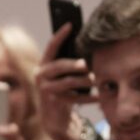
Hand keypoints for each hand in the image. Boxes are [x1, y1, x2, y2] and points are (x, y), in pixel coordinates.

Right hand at [38, 23, 97, 139]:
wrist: (53, 115)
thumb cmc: (62, 89)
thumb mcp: (62, 75)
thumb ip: (69, 62)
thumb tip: (87, 45)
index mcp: (44, 64)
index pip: (51, 47)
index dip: (60, 36)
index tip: (70, 24)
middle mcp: (41, 75)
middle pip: (58, 66)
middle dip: (73, 64)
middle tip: (86, 64)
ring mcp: (46, 90)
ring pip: (67, 82)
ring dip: (84, 81)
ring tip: (96, 79)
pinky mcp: (54, 102)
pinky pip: (74, 98)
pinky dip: (88, 98)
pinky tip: (98, 97)